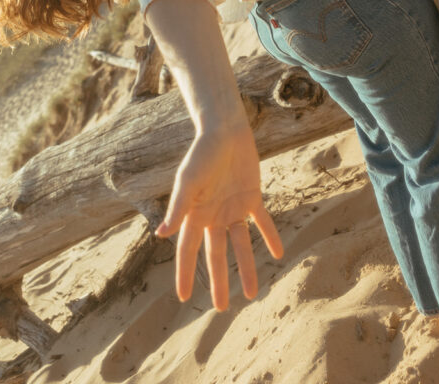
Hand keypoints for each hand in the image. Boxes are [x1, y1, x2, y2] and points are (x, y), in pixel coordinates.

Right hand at [156, 123, 282, 310]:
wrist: (225, 129)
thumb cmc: (202, 153)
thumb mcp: (188, 181)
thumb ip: (177, 208)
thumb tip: (161, 235)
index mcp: (194, 213)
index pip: (188, 250)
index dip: (185, 273)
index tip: (183, 298)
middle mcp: (213, 215)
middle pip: (216, 254)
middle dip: (218, 280)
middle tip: (222, 308)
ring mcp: (233, 207)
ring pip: (240, 244)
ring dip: (246, 266)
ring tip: (252, 293)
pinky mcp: (252, 196)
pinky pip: (262, 221)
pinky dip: (270, 236)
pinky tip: (277, 253)